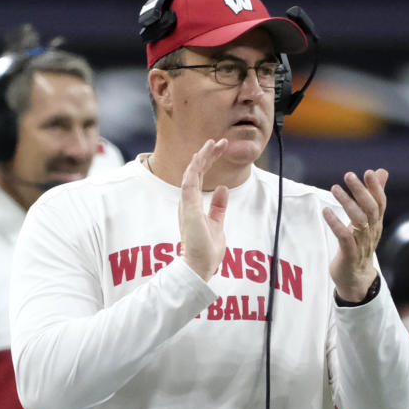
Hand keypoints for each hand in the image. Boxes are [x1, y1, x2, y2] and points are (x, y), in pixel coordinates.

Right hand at [179, 138, 228, 281]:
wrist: (199, 267)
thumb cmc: (206, 251)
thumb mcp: (217, 223)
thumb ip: (218, 207)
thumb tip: (222, 188)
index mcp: (193, 205)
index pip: (199, 177)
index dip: (208, 161)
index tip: (219, 148)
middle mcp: (187, 202)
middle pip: (195, 171)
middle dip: (207, 155)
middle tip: (220, 141)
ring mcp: (186, 203)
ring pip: (192, 172)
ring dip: (203, 156)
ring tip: (214, 143)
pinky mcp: (187, 206)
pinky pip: (189, 181)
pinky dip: (195, 166)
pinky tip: (203, 154)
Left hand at [324, 168, 387, 301]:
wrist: (356, 278)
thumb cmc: (360, 245)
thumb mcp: (368, 220)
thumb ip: (373, 195)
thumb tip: (382, 171)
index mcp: (376, 223)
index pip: (380, 202)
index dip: (376, 187)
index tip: (368, 172)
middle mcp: (371, 231)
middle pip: (370, 209)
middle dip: (361, 191)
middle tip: (348, 175)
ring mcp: (361, 243)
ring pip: (358, 221)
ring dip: (347, 203)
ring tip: (334, 188)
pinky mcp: (350, 254)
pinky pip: (344, 237)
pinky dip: (335, 223)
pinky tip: (326, 211)